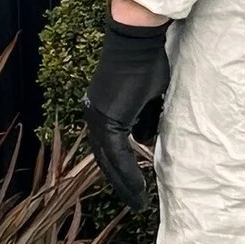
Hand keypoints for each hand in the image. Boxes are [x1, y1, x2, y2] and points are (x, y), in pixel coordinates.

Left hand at [85, 15, 168, 208]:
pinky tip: (138, 189)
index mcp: (102, 110)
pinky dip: (128, 172)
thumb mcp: (149, 97)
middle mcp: (95, 115)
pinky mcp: (108, 119)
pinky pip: (117, 154)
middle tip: (136, 202)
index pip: (109, 147)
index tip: (133, 186)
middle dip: (121, 183)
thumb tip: (145, 138)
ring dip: (125, 183)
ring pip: (110, 161)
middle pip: (106, 159)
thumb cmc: (146, 62)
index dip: (120, 168)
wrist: (137, 41)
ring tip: (139, 202)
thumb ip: (145, 119)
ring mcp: (98, 118)